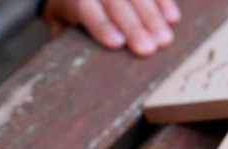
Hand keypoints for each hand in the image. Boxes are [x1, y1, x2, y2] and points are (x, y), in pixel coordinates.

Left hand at [42, 0, 181, 56]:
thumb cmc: (64, 11)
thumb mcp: (55, 24)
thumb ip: (62, 38)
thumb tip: (68, 63)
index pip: (87, 9)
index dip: (102, 26)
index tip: (117, 43)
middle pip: (116, 2)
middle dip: (135, 26)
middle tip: (149, 49)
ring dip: (153, 17)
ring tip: (164, 40)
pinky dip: (163, 2)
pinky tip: (172, 18)